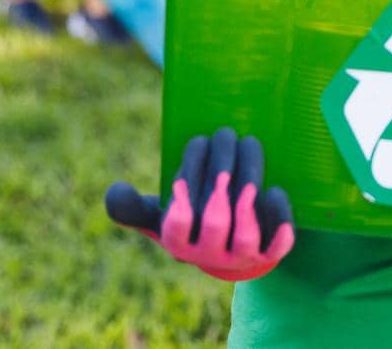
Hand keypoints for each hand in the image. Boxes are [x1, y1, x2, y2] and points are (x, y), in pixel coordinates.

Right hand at [105, 127, 294, 281]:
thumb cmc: (193, 220)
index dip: (178, 204)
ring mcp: (240, 257)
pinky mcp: (269, 254)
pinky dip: (277, 219)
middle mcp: (208, 254)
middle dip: (219, 173)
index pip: (175, 226)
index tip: (180, 177)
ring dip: (248, 184)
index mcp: (178, 242)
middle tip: (223, 134)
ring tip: (249, 145)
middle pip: (214, 220)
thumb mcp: (161, 215)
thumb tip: (113, 192)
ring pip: (246, 230)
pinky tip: (275, 191)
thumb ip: (135, 206)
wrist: (235, 250)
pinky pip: (277, 245)